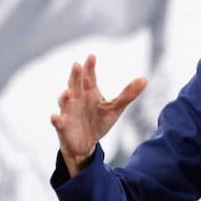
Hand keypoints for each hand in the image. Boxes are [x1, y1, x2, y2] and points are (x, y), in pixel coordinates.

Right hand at [50, 54, 146, 174]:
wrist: (86, 144)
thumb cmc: (98, 122)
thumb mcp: (115, 108)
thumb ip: (128, 94)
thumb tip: (145, 79)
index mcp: (89, 93)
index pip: (89, 77)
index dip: (90, 67)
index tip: (92, 56)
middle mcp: (77, 99)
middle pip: (75, 84)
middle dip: (75, 76)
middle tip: (77, 65)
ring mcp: (68, 111)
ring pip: (64, 101)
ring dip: (64, 96)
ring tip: (68, 92)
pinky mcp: (63, 126)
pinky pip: (57, 121)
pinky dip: (56, 119)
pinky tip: (55, 117)